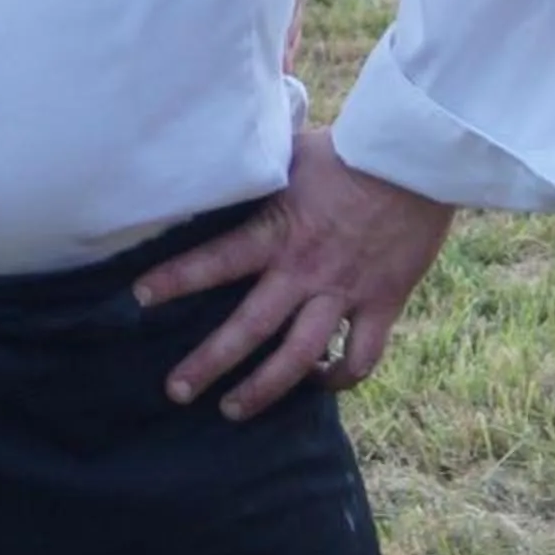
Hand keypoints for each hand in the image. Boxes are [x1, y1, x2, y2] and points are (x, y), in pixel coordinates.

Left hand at [132, 127, 454, 420]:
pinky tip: (321, 383)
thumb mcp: (290, 153)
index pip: (216, 260)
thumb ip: (256, 165)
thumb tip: (220, 144)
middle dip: (209, 362)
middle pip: (250, 328)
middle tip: (177, 390)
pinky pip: (361, 357)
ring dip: (264, 388)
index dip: (176, 279)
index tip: (139, 298)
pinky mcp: (382, 304)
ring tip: (232, 410)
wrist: (415, 161)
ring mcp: (344, 292)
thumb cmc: (349, 148)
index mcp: (278, 231)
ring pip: (299, 357)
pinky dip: (340, 378)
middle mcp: (305, 270)